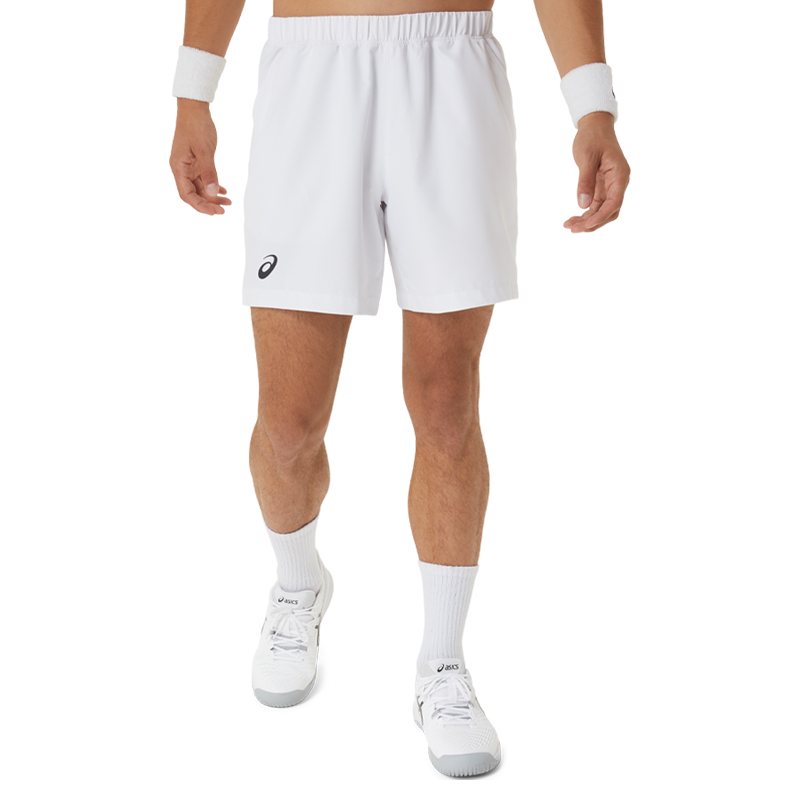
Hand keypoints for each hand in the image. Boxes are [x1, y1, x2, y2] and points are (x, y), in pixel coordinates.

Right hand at [169, 99, 232, 215]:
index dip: (200, 206)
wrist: (195, 108)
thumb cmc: (196, 126)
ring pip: (200, 187)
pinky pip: (203, 178)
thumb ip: (209, 172)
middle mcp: (181, 169)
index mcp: (178, 167)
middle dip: (208, 203)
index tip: (214, 212)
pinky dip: (213, 185)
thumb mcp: (205, 150)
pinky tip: (224, 190)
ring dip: (213, 195)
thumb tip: (212, 192)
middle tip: (224, 210)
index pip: (187, 194)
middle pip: (193, 193)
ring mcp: (188, 166)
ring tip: (228, 202)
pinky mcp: (195, 162)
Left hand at [564, 112, 629, 232]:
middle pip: (610, 211)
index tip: (586, 225)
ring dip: (587, 220)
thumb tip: (582, 205)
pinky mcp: (602, 187)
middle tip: (572, 228)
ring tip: (568, 225)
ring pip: (602, 211)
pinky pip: (595, 205)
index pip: (614, 203)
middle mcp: (618, 183)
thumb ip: (585, 181)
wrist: (594, 125)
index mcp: (620, 175)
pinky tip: (572, 218)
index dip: (601, 217)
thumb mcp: (587, 157)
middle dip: (592, 223)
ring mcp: (610, 186)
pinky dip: (585, 213)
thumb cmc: (592, 137)